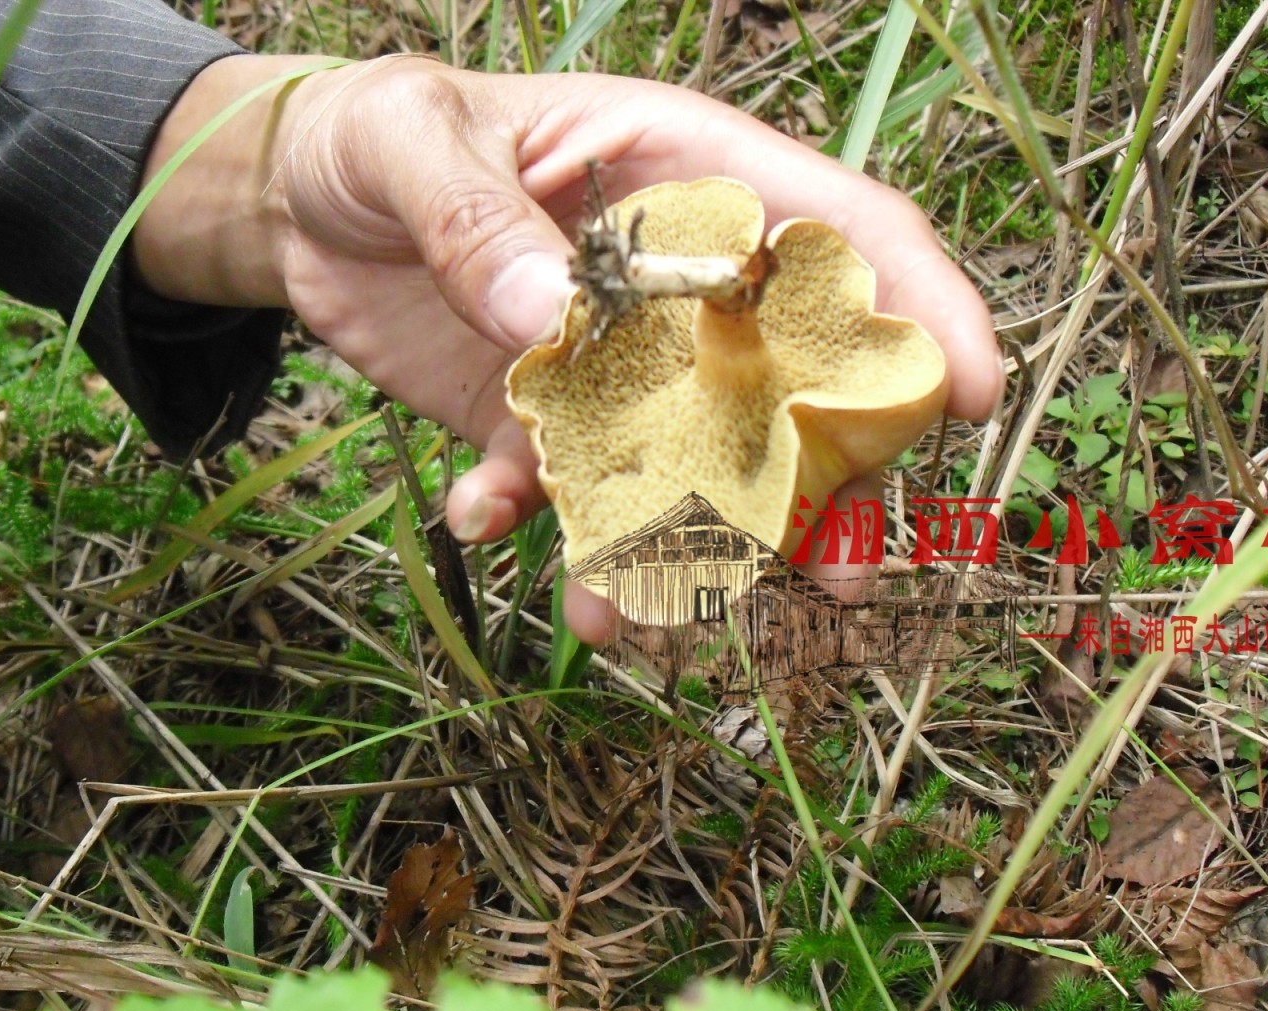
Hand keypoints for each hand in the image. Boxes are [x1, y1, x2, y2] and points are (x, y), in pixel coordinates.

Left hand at [134, 54, 1002, 643]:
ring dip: (679, 550)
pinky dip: (539, 531)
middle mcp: (673, 287)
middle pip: (789, 387)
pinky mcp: (546, 427)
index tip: (974, 389)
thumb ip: (476, 221)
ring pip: (690, 472)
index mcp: (681, 178)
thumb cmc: (372, 137)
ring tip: (638, 617)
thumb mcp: (408, 142)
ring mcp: (617, 368)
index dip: (920, 304)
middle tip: (845, 577)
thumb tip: (549, 318)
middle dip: (820, 487)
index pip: (836, 233)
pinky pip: (570, 499)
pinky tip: (479, 521)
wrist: (293, 208)